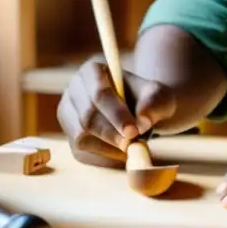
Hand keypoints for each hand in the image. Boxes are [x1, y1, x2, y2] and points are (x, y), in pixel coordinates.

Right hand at [56, 54, 176, 167]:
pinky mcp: (69, 136)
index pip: (99, 94)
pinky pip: (81, 152)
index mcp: (92, 71)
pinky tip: (121, 153)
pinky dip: (103, 156)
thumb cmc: (148, 100)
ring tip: (130, 147)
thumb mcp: (158, 95)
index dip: (115, 114)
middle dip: (112, 133)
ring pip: (81, 136)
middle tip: (133, 143)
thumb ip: (155, 101)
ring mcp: (68, 114)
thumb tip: (142, 119)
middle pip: (87, 117)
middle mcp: (74, 90)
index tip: (133, 130)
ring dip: (108, 146)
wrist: (140, 113)